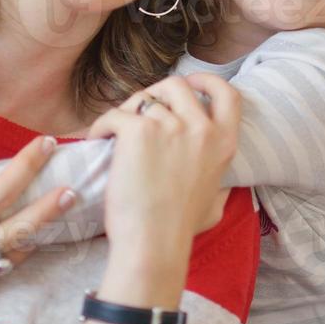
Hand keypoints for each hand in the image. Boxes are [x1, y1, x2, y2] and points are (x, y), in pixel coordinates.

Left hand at [87, 74, 240, 246]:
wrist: (153, 242)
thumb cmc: (180, 229)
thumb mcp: (215, 201)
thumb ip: (219, 184)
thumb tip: (221, 185)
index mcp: (223, 142)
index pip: (226, 93)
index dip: (207, 81)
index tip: (193, 83)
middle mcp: (201, 128)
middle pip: (177, 86)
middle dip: (156, 93)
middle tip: (140, 112)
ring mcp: (170, 126)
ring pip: (142, 99)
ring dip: (126, 112)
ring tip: (114, 134)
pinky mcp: (138, 131)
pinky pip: (115, 115)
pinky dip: (102, 126)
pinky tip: (98, 140)